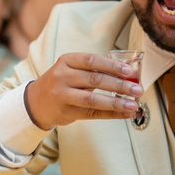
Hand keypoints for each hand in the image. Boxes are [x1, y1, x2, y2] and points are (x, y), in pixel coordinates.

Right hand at [23, 52, 141, 129]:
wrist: (36, 101)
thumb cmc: (62, 82)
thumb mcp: (71, 69)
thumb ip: (94, 71)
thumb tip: (127, 76)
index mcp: (66, 61)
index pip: (92, 60)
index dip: (111, 65)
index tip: (129, 71)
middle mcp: (62, 76)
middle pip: (95, 80)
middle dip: (119, 85)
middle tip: (138, 89)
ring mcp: (63, 95)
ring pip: (93, 99)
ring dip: (116, 102)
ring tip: (133, 104)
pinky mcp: (66, 112)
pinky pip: (92, 113)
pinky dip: (111, 114)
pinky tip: (124, 114)